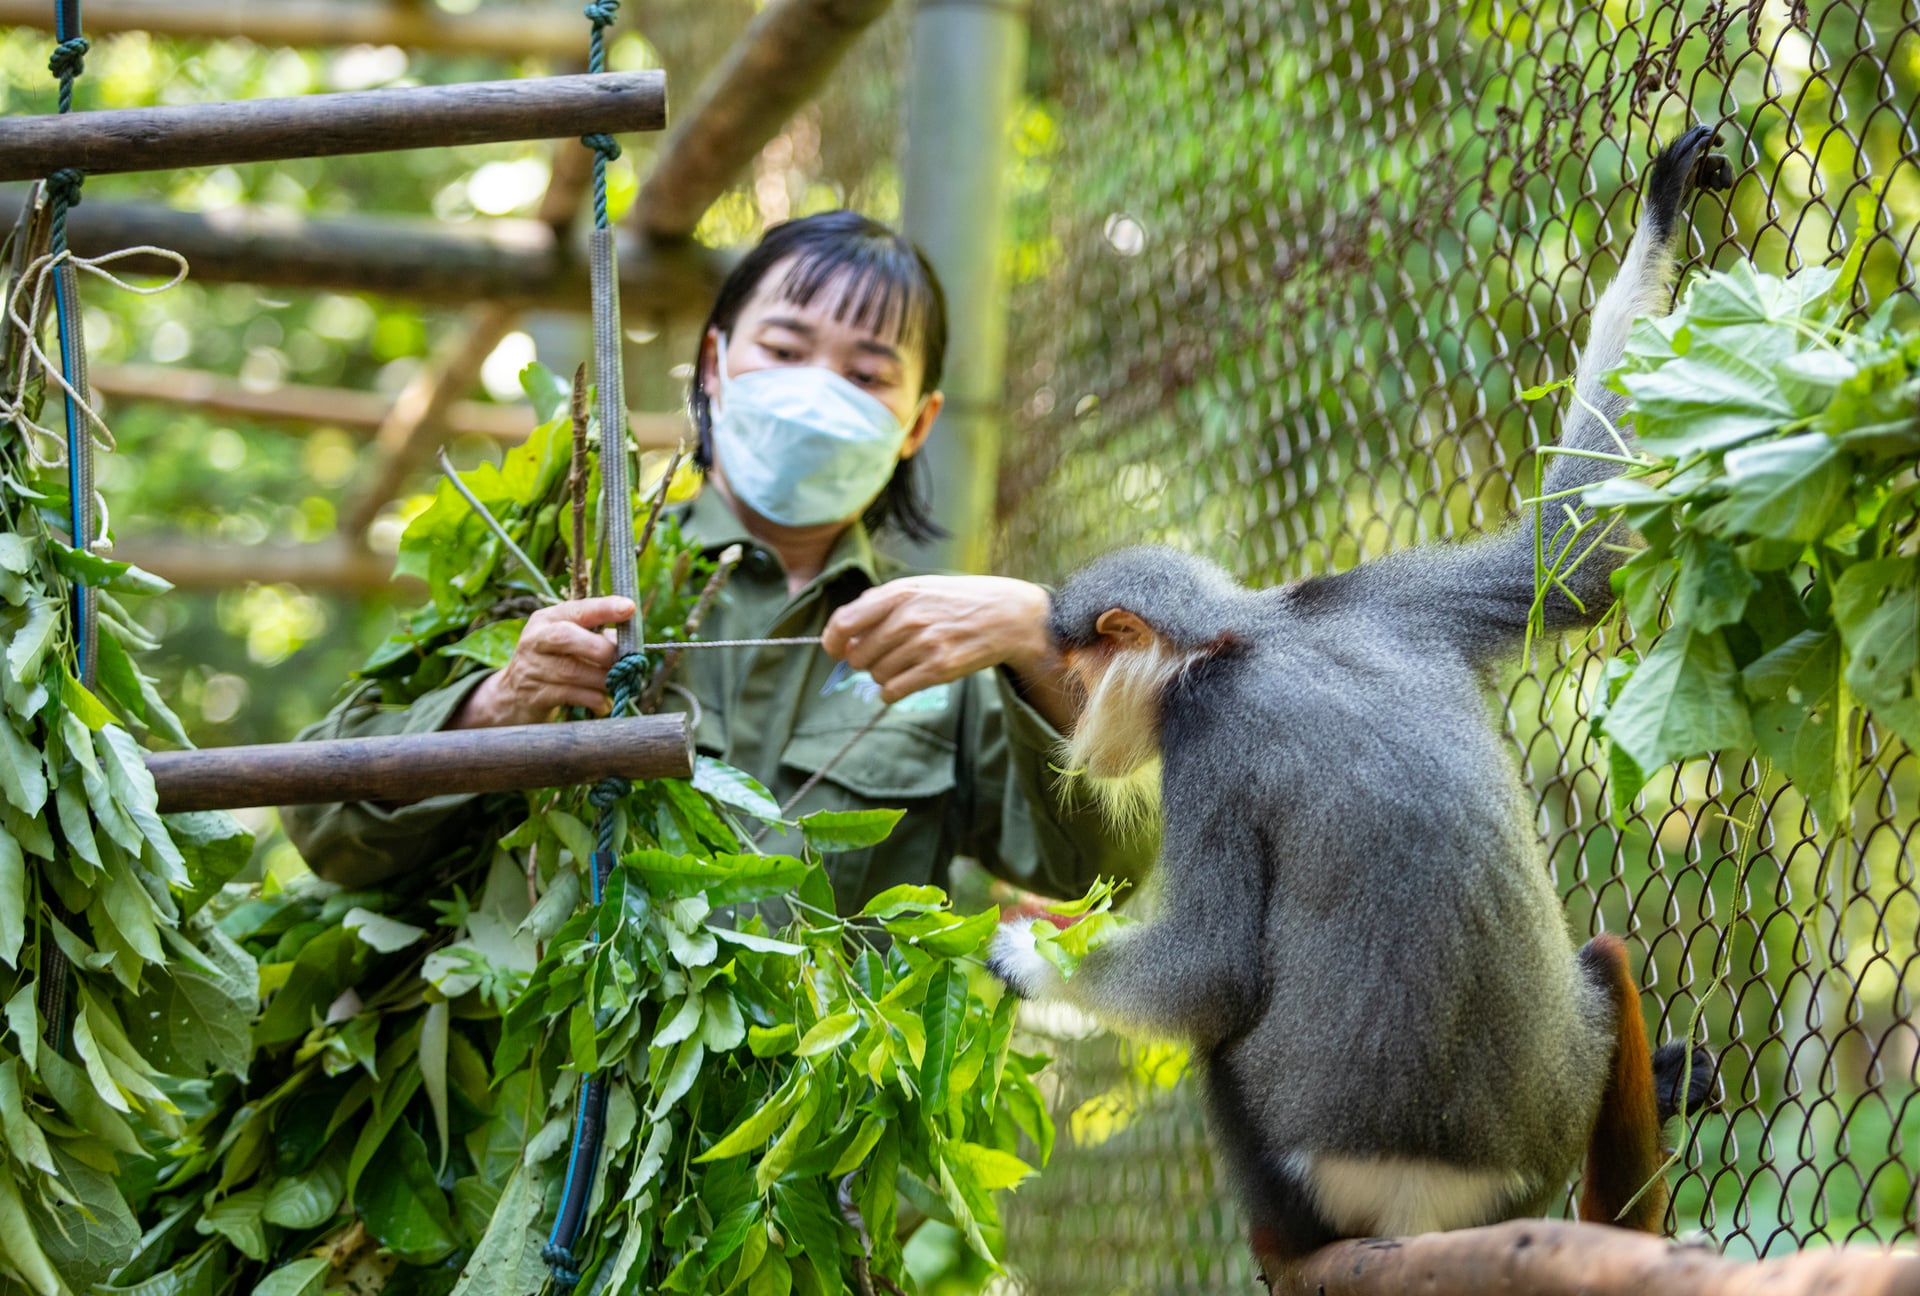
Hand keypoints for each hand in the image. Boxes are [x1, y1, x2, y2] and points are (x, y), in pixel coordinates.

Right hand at [449, 595, 632, 728]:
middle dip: (601, 650)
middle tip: (624, 662)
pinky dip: (593, 699)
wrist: (512, 696)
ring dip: (602, 679)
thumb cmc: (553, 663)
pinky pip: (570, 695)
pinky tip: (604, 704)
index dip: (603, 608)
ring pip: (571, 670)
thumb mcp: (570, 643)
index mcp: (548, 619)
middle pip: (566, 637)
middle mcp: (535, 639)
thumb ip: (597, 639)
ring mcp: (532, 667)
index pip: (577, 609)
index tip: (629, 608)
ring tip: (618, 685)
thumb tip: (630, 646)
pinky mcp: (534, 694)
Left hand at [822, 576, 1073, 724]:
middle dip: (863, 660)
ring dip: (882, 675)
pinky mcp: (939, 669)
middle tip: (883, 655)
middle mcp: (908, 618)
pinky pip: (894, 691)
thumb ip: (878, 605)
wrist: (1006, 615)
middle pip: (858, 655)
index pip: (844, 623)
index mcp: (898, 593)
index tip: (834, 649)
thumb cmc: (956, 600)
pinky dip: (891, 692)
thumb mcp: (917, 587)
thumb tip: (842, 635)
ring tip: (904, 663)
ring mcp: (924, 645)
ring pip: (876, 675)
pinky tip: (904, 682)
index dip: (832, 641)